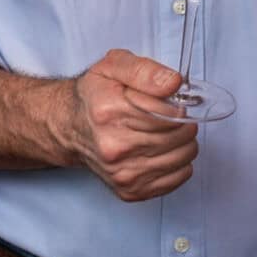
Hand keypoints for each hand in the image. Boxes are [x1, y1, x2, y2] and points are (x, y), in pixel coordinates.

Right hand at [65, 49, 199, 201]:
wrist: (70, 126)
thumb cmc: (95, 95)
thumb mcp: (114, 66)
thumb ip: (145, 71)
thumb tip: (173, 83)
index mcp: (110, 112)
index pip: (169, 114)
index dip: (179, 107)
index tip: (174, 104)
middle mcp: (114, 147)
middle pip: (177, 137)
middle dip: (184, 123)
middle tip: (174, 117)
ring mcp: (121, 173)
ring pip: (182, 158)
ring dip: (185, 143)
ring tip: (170, 132)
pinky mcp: (129, 190)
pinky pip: (177, 177)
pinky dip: (180, 163)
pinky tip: (165, 150)